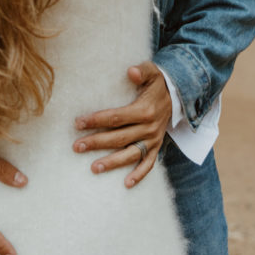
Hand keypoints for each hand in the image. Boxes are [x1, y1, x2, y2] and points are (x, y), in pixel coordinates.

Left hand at [72, 61, 171, 187]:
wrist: (178, 95)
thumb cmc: (158, 83)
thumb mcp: (153, 72)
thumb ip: (142, 71)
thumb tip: (131, 71)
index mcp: (145, 110)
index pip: (116, 117)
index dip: (97, 120)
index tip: (78, 123)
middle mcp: (149, 127)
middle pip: (119, 138)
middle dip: (97, 143)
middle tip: (77, 146)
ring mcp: (153, 139)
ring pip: (131, 154)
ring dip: (112, 162)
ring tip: (93, 168)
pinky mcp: (157, 147)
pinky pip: (149, 164)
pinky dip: (139, 175)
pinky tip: (126, 184)